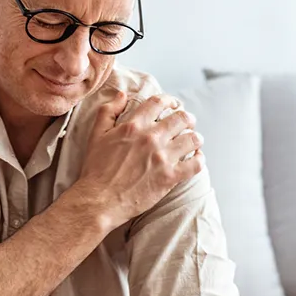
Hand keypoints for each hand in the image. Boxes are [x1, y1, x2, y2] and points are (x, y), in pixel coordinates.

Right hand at [77, 92, 204, 226]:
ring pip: (192, 139)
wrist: (99, 200)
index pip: (158, 103)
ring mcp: (162, 158)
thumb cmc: (96, 170)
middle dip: (187, 118)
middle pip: (181, 118)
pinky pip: (196, 164)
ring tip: (194, 140)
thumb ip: (108, 111)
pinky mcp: (170, 177)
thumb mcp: (96, 135)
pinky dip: (199, 159)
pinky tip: (196, 158)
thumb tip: (122, 95)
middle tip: (188, 123)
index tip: (173, 104)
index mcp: (133, 126)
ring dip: (195, 138)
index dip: (169, 100)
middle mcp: (150, 138)